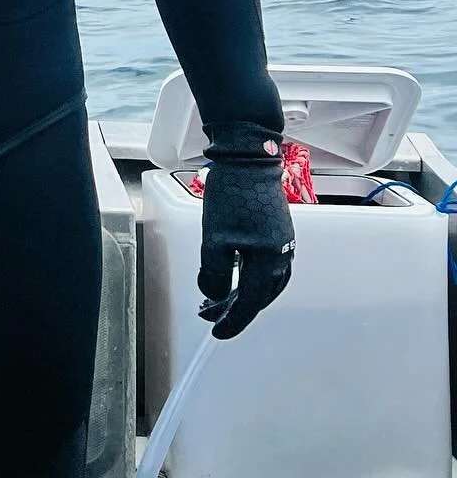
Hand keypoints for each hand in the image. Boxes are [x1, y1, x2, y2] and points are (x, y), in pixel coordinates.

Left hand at [196, 123, 294, 339]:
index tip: (217, 333)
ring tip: (217, 299)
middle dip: (235, 309)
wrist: (248, 158)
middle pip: (259, 295)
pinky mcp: (276, 231)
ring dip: (241, 293)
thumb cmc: (233, 196)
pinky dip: (248, 276)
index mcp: (269, 263)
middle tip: (210, 316)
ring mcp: (281, 243)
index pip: (250, 303)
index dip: (233, 320)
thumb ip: (214, 272)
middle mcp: (281, 257)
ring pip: (263, 282)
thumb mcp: (215, 238)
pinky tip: (234, 275)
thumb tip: (213, 294)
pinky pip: (264, 265)